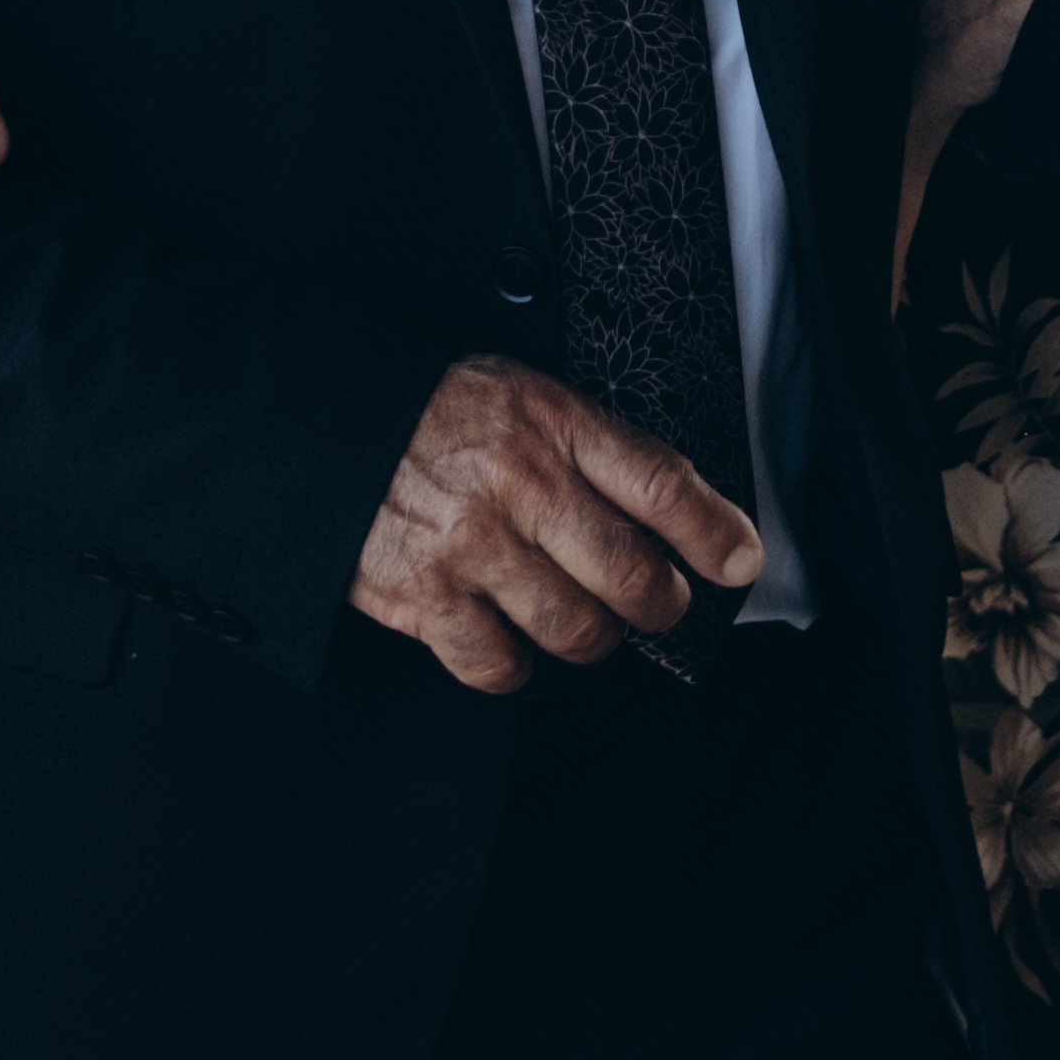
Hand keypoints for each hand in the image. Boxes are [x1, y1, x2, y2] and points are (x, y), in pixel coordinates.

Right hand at [352, 355, 768, 692]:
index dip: (713, 532)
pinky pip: (500, 666)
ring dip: (590, 637)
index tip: (739, 561)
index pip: (659, 481)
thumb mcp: (520, 394)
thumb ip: (589, 444)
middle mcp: (519, 485)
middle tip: (656, 602)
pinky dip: (513, 664)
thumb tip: (672, 511)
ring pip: (577, 631)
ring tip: (578, 617)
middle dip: (660, 604)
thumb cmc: (430, 414)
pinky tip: (507, 635)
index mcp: (551, 422)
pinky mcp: (426, 599)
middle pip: (631, 576)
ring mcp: (473, 547)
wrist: (320, 422)